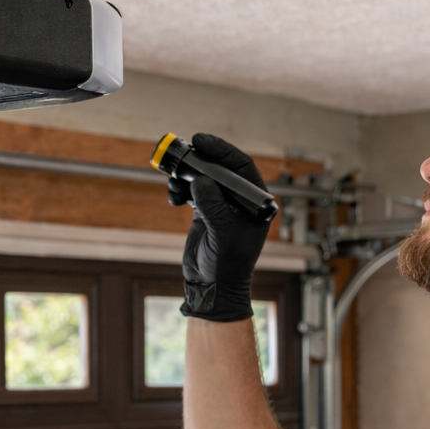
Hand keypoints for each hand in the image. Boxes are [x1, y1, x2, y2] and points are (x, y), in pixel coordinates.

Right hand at [174, 134, 271, 321]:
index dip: (222, 151)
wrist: (212, 287)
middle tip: (182, 153)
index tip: (201, 142)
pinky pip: (192, 191)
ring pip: (204, 178)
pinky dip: (180, 190)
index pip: (241, 166)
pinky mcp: (206, 211)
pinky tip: (173, 197)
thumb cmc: (227, 265)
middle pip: (220, 168)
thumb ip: (213, 205)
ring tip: (173, 182)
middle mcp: (241, 200)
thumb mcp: (222, 233)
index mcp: (256, 202)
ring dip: (186, 176)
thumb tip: (202, 180)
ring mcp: (223, 204)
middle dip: (200, 161)